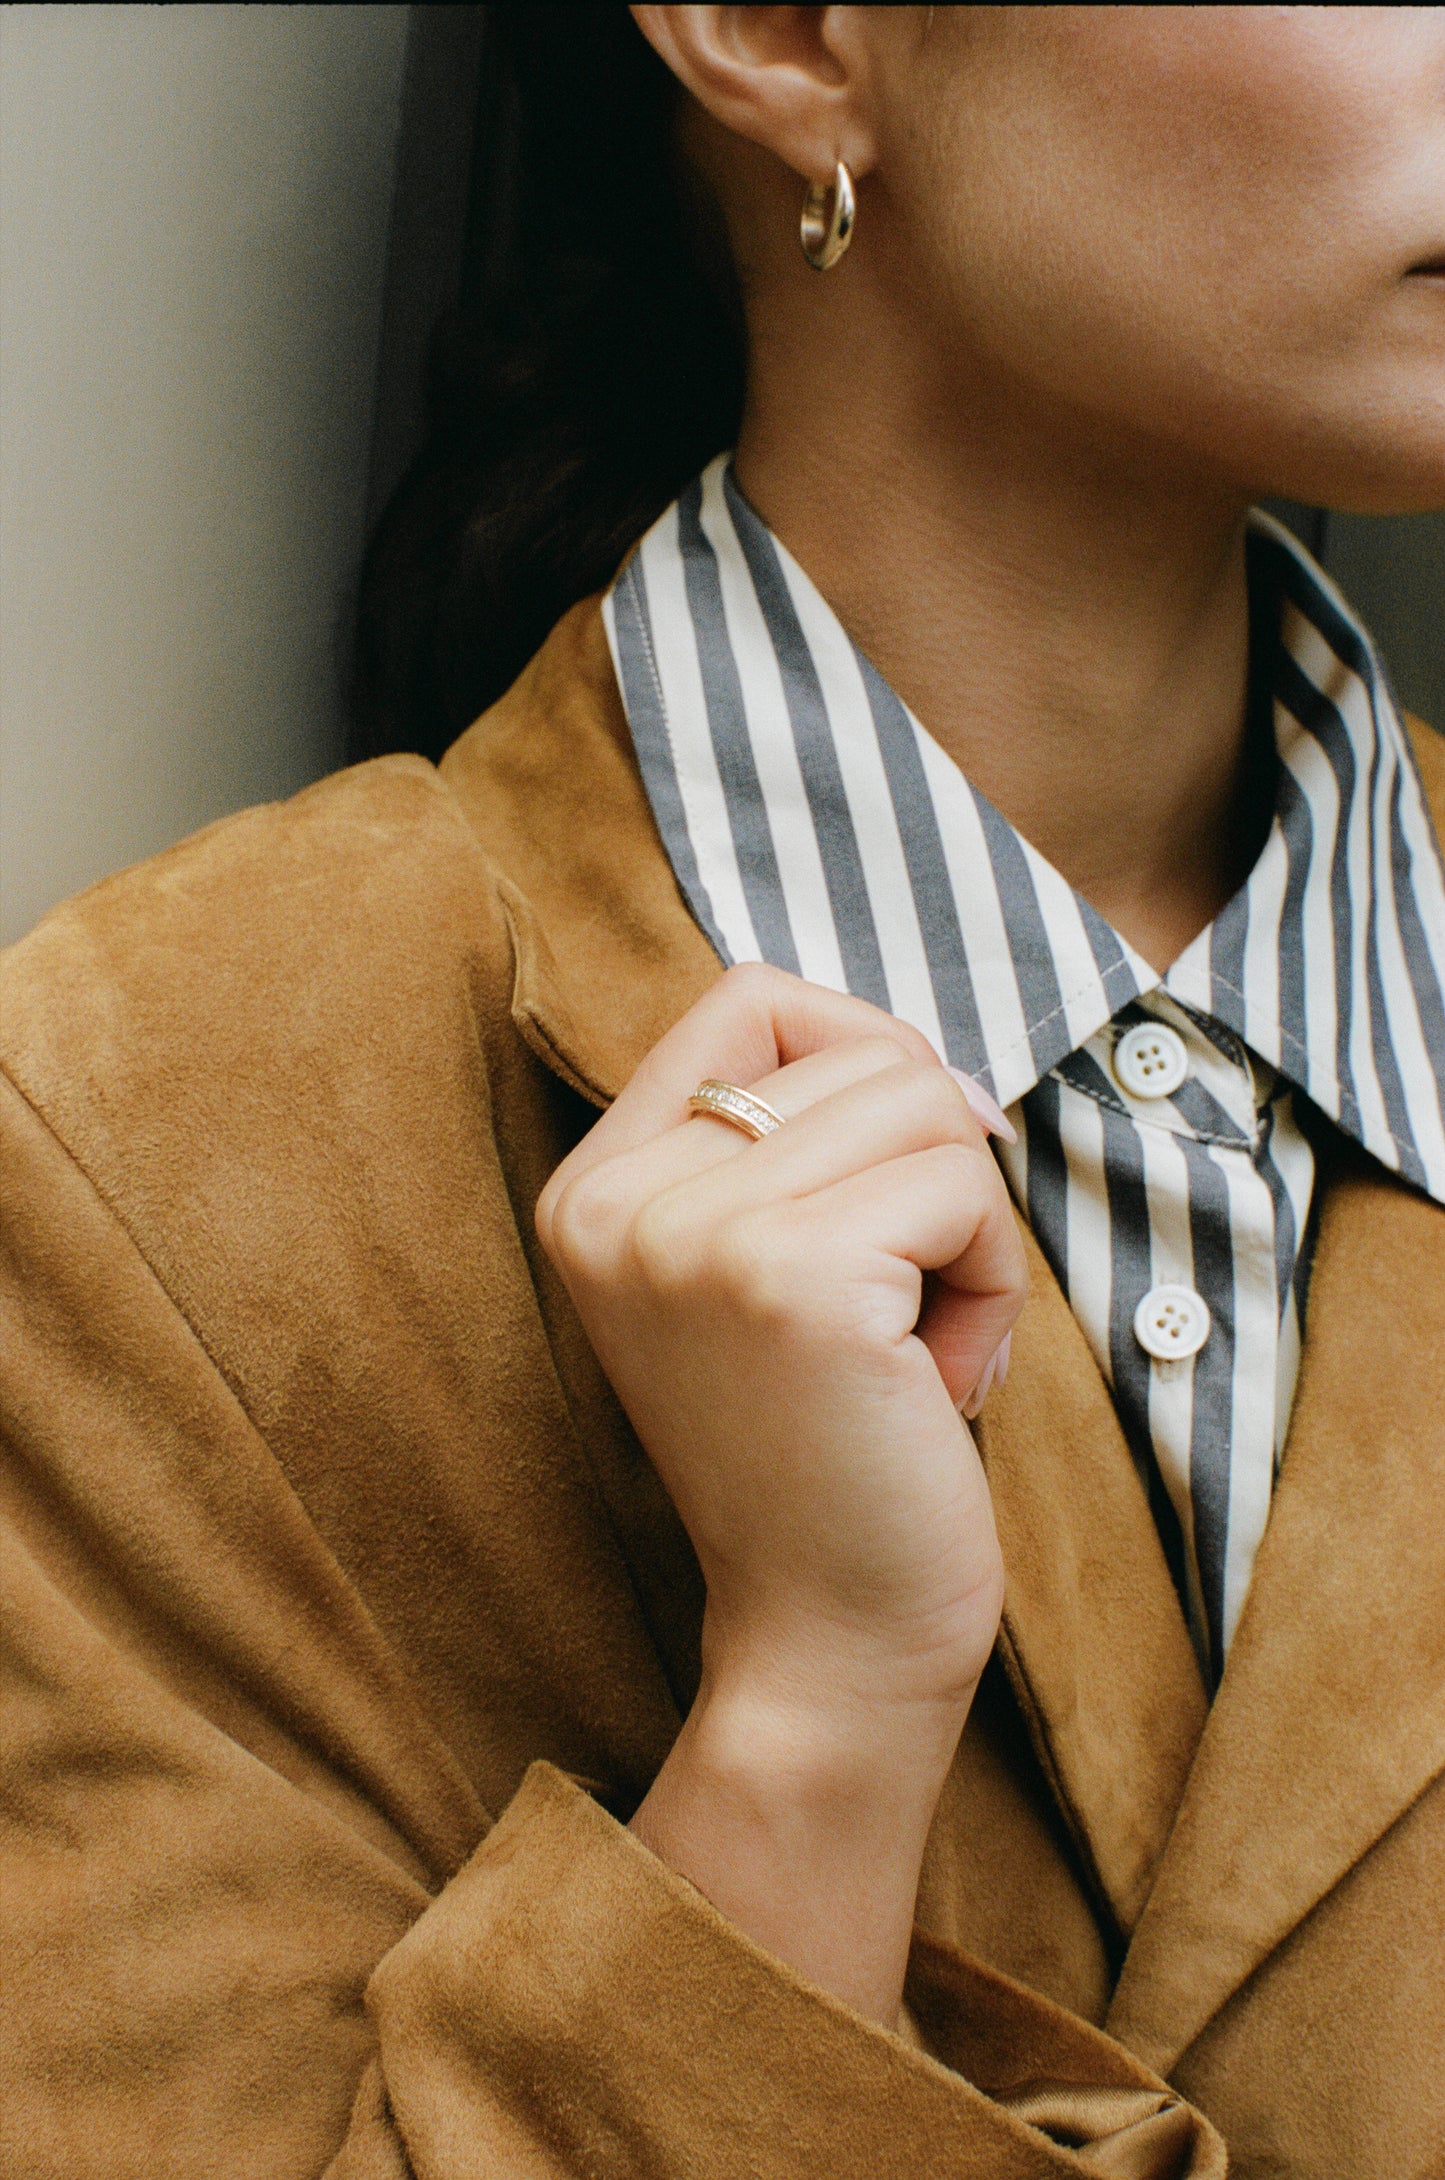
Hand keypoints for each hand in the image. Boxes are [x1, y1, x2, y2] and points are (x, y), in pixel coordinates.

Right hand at [535, 964, 1027, 2021]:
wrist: (827, 1642)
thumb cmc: (830, 1450)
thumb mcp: (764, 1269)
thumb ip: (795, 1144)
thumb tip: (935, 1055)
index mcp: (596, 1189)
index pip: (750, 998)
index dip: (862, 1053)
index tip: (907, 1173)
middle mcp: (617, 1200)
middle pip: (860, 1047)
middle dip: (934, 1165)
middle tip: (910, 1306)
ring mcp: (692, 1234)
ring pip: (924, 1104)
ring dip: (970, 1227)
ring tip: (922, 1346)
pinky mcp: (790, 1277)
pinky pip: (961, 1187)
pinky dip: (993, 1281)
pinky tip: (943, 1382)